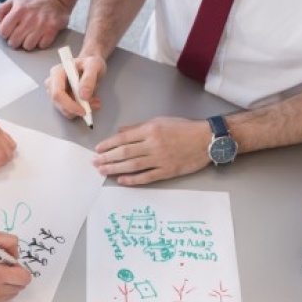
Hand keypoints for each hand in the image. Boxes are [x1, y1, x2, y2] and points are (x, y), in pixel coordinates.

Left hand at [0, 0, 70, 50]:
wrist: (55, 0)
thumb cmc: (31, 3)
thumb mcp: (13, 1)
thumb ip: (0, 12)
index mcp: (18, 10)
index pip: (3, 32)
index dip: (5, 33)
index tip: (10, 30)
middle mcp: (29, 18)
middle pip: (14, 42)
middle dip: (15, 40)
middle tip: (20, 34)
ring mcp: (41, 25)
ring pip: (27, 46)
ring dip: (28, 43)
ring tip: (30, 35)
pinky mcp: (52, 30)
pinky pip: (41, 46)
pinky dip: (40, 42)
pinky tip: (40, 35)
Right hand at [46, 54, 104, 119]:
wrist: (91, 67)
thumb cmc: (90, 64)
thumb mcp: (94, 66)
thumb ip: (89, 79)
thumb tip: (83, 96)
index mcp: (57, 72)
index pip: (58, 93)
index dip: (69, 104)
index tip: (84, 110)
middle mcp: (53, 83)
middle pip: (59, 103)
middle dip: (76, 109)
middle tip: (92, 106)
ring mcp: (55, 92)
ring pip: (64, 109)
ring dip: (80, 110)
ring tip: (95, 101)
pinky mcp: (61, 100)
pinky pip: (69, 111)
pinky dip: (80, 110)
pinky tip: (90, 103)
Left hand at [93, 117, 211, 184]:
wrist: (207, 139)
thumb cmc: (184, 128)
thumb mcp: (161, 121)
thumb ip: (139, 128)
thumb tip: (121, 131)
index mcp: (150, 130)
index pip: (124, 138)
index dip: (109, 144)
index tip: (98, 149)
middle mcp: (153, 144)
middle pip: (125, 152)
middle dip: (107, 158)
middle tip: (95, 163)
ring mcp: (160, 159)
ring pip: (132, 165)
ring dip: (115, 169)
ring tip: (103, 171)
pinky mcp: (167, 171)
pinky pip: (146, 177)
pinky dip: (132, 179)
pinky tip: (121, 180)